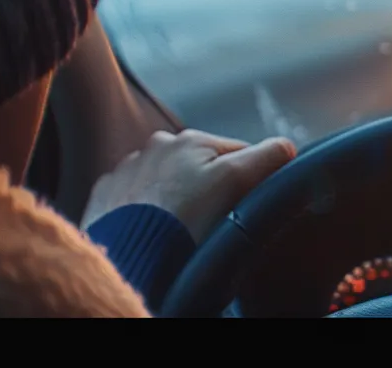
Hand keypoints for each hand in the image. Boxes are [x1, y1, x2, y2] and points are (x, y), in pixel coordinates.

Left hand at [81, 130, 296, 242]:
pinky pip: (136, 200)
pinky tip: (154, 230)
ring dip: (177, 201)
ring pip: (168, 183)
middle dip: (210, 191)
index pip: (239, 154)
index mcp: (189, 138)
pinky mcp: (105, 197)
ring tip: (182, 230)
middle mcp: (154, 146)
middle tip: (212, 222)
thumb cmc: (186, 219)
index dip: (249, 181)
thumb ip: (267, 157)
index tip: (243, 207)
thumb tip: (286, 146)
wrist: (130, 254)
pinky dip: (147, 213)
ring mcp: (126, 171)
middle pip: (201, 168)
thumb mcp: (236, 181)